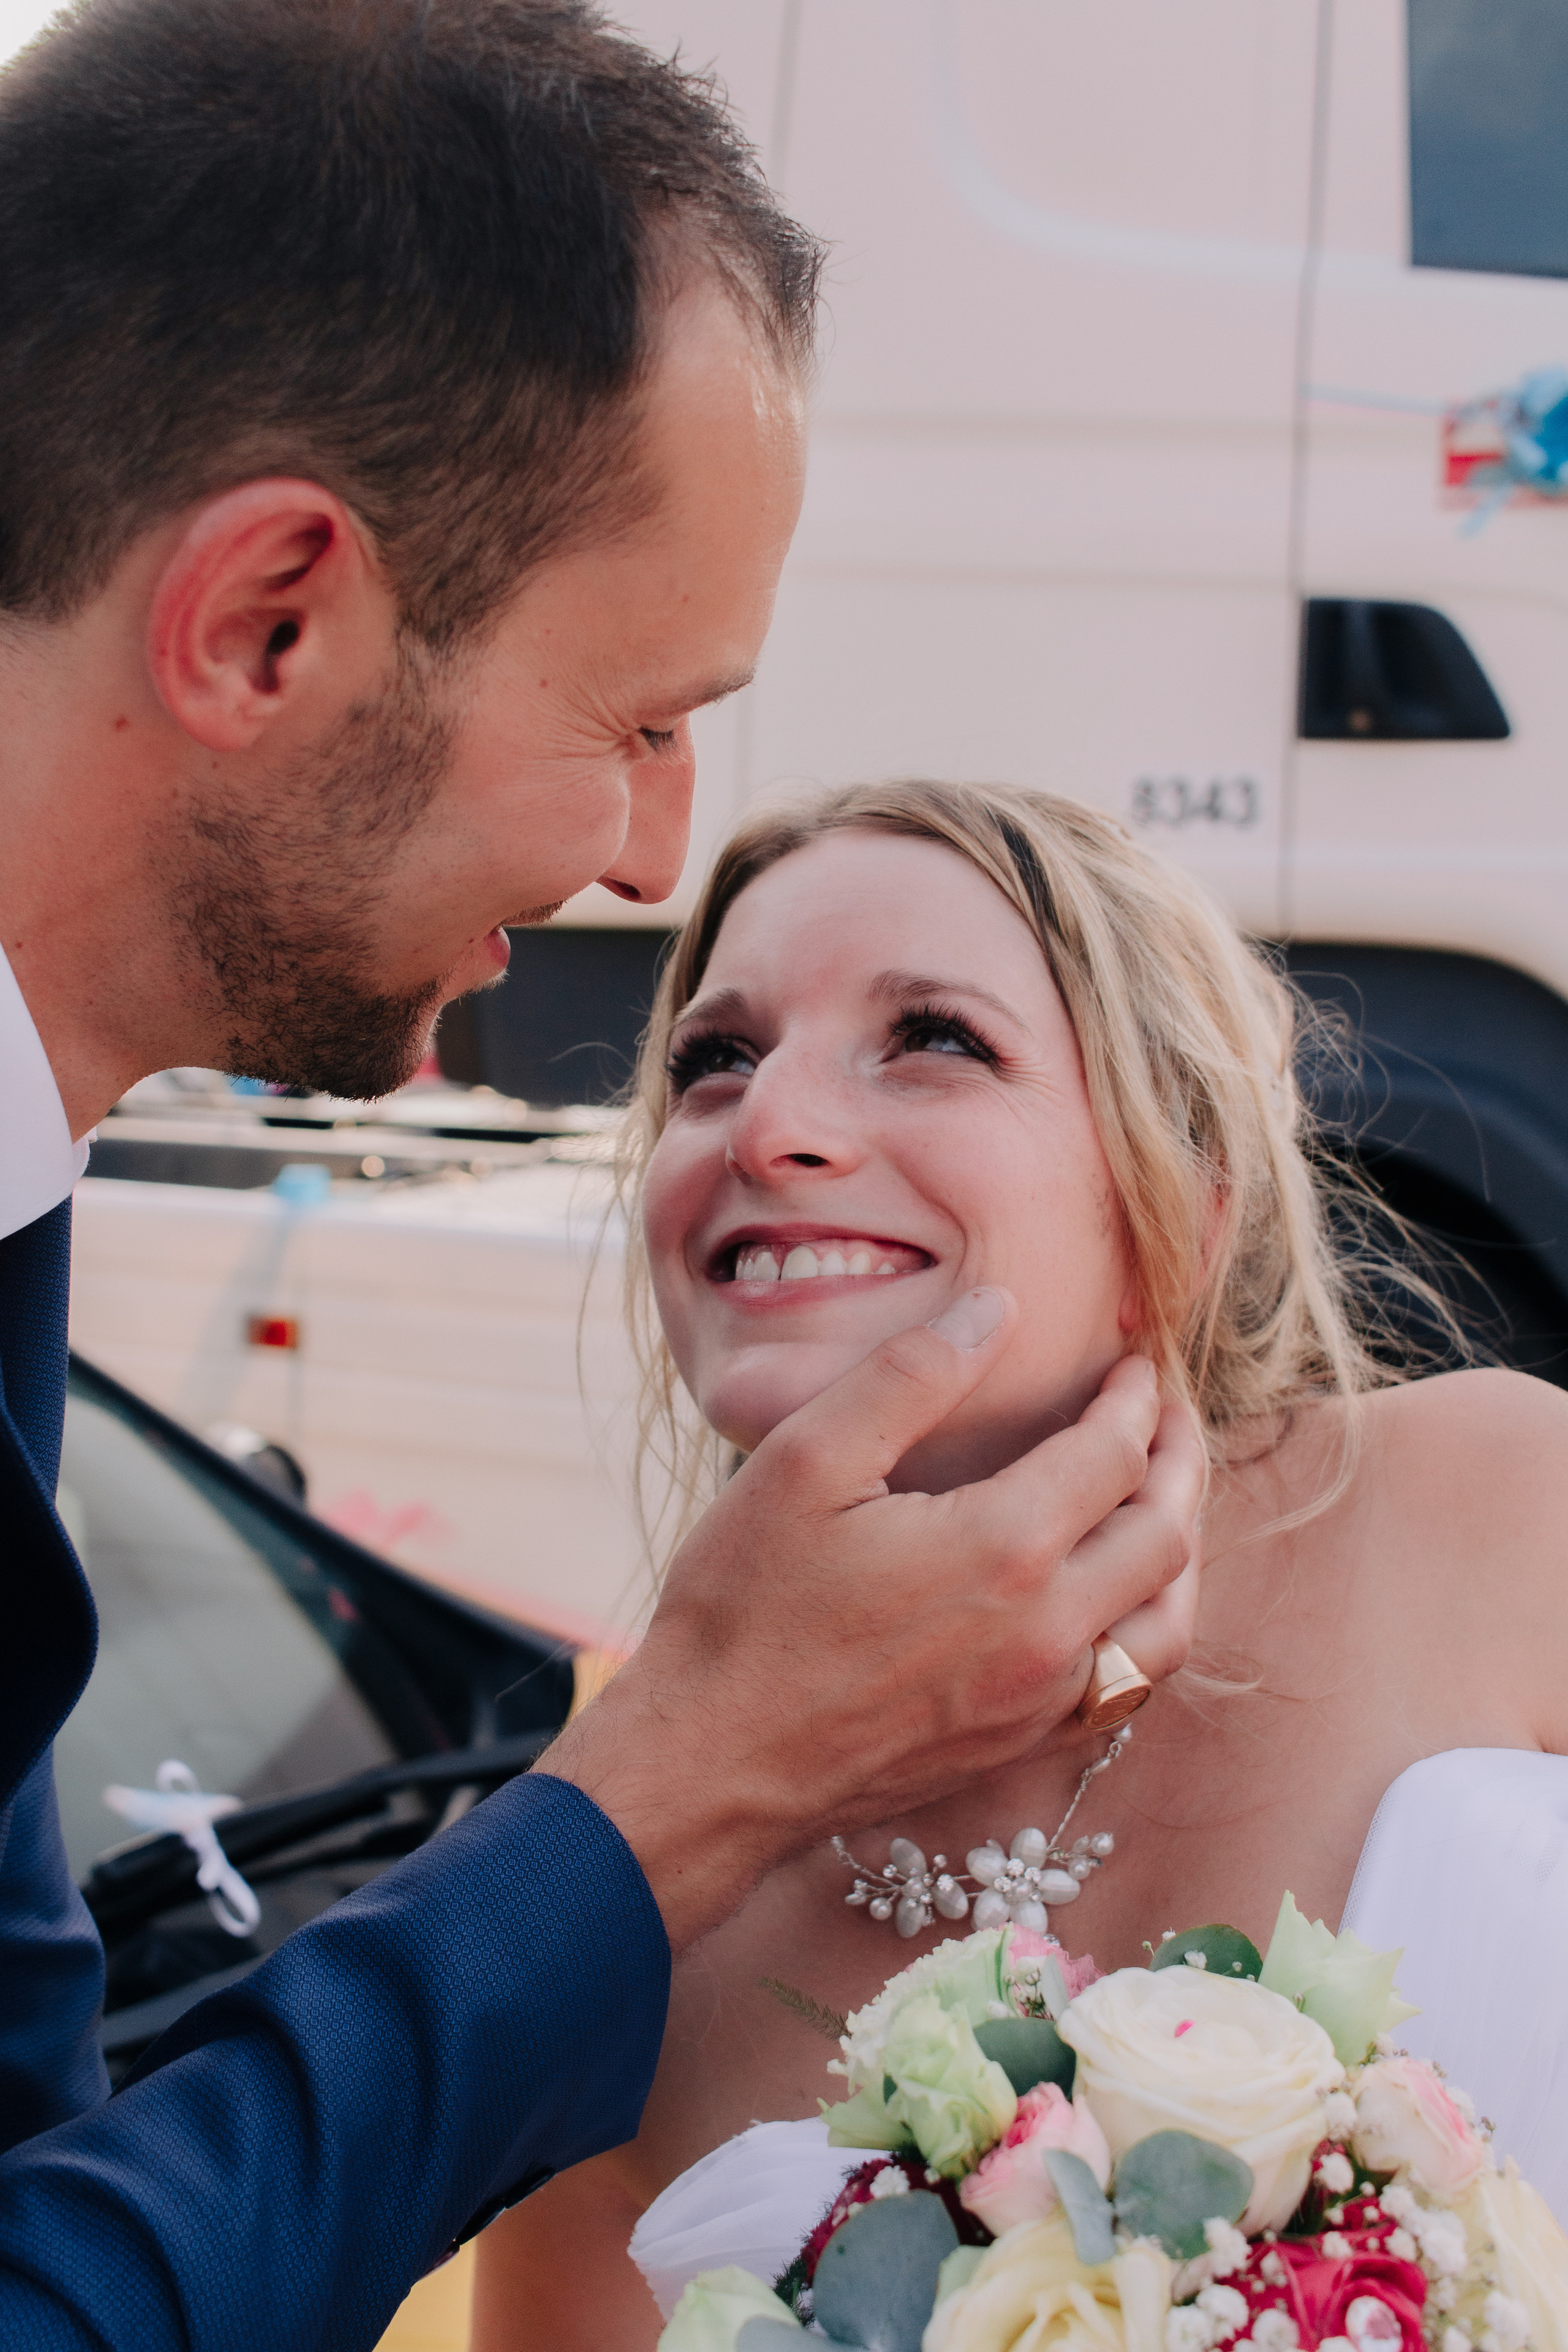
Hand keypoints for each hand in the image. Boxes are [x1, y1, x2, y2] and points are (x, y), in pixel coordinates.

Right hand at [542, 1288, 1202, 1947]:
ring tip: (1168, 1500)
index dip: (1135, 1400)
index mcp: (1002, 1547)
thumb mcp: (805, 1461)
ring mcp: (1040, 1700)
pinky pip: (1129, 1688)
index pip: (1115, 1454)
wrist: (711, 1762)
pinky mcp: (1021, 1746)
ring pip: (1167, 1622)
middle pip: (1165, 1534)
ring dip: (1181, 1551)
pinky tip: (1122, 1600)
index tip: (1135, 1366)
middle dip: (1181, 1461)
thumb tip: (998, 1309)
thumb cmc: (745, 1607)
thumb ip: (910, 1375)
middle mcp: (1045, 1630)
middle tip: (1172, 1415)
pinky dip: (1149, 1629)